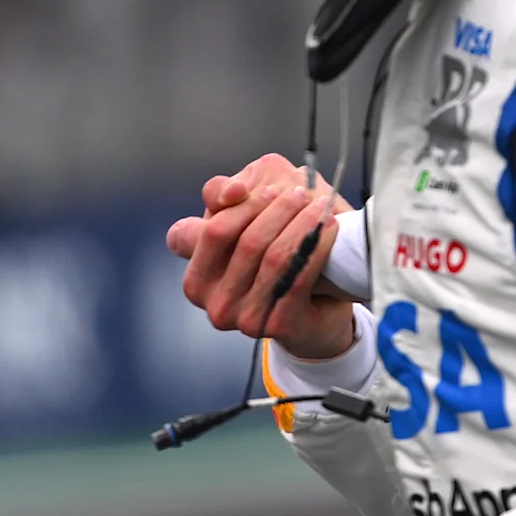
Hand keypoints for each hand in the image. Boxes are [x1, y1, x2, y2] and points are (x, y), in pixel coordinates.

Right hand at [168, 153, 356, 361]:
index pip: (185, 234)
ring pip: (271, 256)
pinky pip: (298, 276)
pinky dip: (317, 245)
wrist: (323, 305)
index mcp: (195, 272)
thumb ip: (226, 193)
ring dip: (300, 223)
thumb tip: (233, 191)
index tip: (265, 189)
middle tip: (300, 192)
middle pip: (237, 239)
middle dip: (274, 209)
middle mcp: (208, 299)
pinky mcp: (276, 326)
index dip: (224, 206)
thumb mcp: (249, 211)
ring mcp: (239, 316)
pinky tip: (330, 227)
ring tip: (319, 205)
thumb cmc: (279, 253)